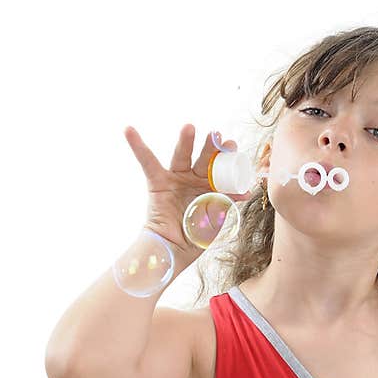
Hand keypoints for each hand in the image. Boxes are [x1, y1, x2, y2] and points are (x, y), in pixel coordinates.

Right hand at [124, 124, 251, 254]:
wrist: (173, 249)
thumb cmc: (196, 235)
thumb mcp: (217, 216)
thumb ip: (228, 201)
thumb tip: (247, 191)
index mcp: (209, 186)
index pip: (220, 169)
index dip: (227, 160)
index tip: (234, 149)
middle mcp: (193, 179)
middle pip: (204, 159)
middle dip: (212, 147)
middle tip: (218, 136)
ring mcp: (176, 179)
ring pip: (182, 156)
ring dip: (186, 141)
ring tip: (190, 127)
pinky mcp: (157, 183)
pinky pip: (147, 162)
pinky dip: (137, 146)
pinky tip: (129, 129)